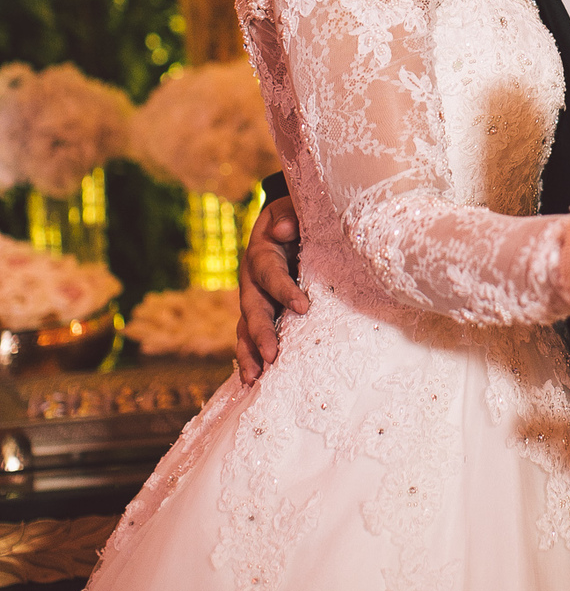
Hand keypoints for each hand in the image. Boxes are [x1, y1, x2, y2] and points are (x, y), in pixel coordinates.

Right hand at [236, 195, 309, 382]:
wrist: (284, 223)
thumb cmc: (294, 217)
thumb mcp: (292, 208)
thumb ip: (290, 215)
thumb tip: (284, 228)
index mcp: (261, 255)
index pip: (271, 273)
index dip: (284, 289)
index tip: (302, 306)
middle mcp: (252, 282)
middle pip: (253, 309)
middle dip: (261, 333)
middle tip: (271, 356)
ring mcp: (253, 302)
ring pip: (245, 330)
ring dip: (250, 354)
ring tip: (254, 378)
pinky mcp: (260, 315)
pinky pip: (251, 339)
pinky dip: (251, 358)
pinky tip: (254, 382)